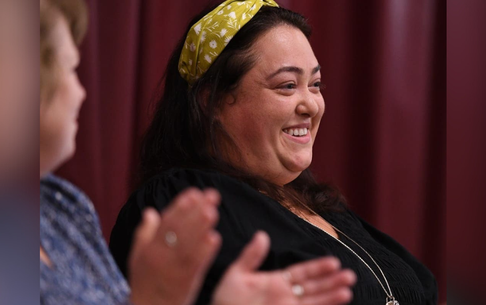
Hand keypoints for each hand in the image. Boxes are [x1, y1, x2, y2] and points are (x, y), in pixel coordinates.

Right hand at [128, 188, 221, 304]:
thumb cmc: (145, 282)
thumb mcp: (137, 256)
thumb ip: (144, 232)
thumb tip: (151, 211)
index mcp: (150, 248)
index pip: (166, 222)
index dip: (181, 206)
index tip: (194, 192)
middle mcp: (161, 256)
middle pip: (180, 230)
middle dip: (196, 210)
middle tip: (211, 195)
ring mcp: (174, 269)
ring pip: (189, 245)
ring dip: (202, 227)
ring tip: (213, 210)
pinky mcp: (186, 282)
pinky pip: (196, 265)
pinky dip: (205, 252)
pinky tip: (214, 238)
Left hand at [212, 231, 355, 304]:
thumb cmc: (225, 301)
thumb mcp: (237, 275)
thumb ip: (251, 256)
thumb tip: (262, 235)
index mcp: (276, 282)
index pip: (302, 272)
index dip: (318, 268)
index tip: (334, 262)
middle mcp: (285, 296)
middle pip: (313, 287)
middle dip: (332, 282)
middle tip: (350, 275)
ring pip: (314, 302)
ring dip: (330, 298)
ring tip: (347, 291)